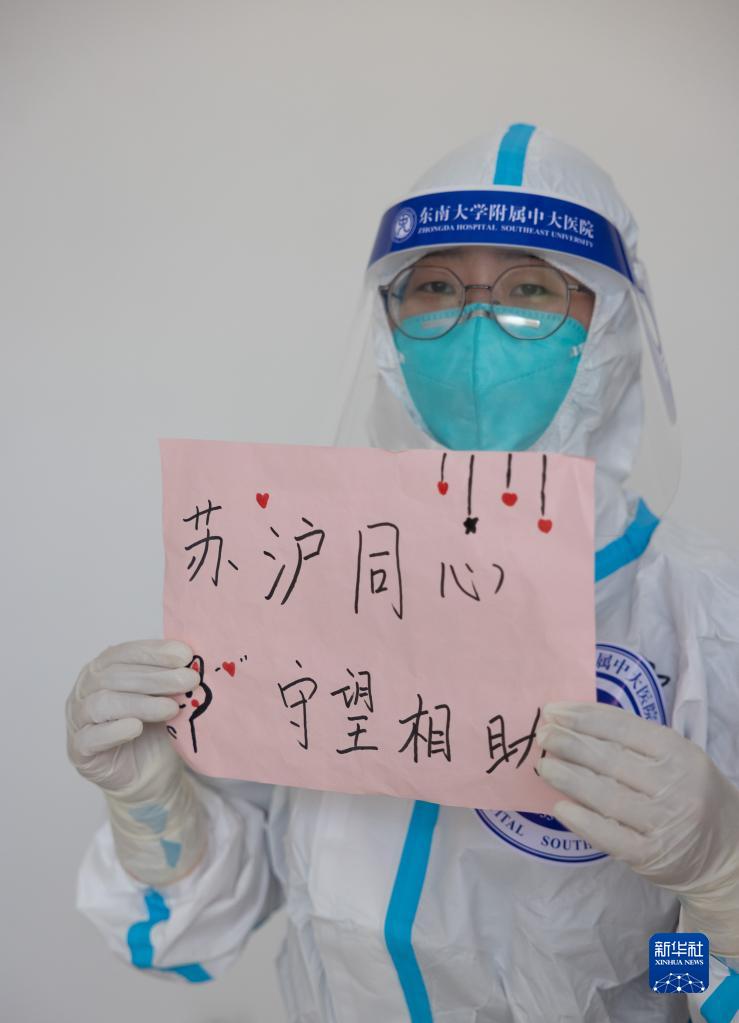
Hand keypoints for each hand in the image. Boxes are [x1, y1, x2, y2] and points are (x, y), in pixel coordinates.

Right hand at [66, 638, 195, 803]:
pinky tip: (136, 727)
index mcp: (104, 668)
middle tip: (188, 680)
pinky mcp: (78, 750)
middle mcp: (85, 688)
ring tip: (171, 708)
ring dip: (140, 703)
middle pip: (114, 676)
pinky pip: (90, 737)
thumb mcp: (166, 697)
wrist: (149, 773)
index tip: (185, 655)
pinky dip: (114, 730)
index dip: (154, 652)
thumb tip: (193, 659)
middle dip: (156, 677)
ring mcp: (78, 719)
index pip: (125, 653)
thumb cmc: (155, 728)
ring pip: (102, 703)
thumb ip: (171, 678)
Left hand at [535, 701, 738, 953]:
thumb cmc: (692, 794)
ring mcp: (664, 823)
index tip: (552, 711)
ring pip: (606, 796)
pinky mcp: (651, 856)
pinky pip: (609, 836)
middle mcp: (674, 786)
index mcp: (679, 753)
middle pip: (610, 759)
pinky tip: (559, 807)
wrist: (728, 853)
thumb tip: (575, 722)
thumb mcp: (677, 759)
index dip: (583, 717)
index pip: (623, 727)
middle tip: (542, 735)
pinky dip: (581, 820)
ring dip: (568, 778)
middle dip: (569, 744)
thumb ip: (635, 741)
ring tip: (544, 765)